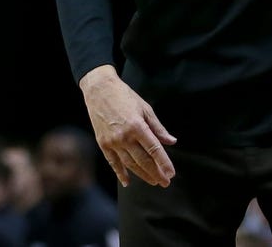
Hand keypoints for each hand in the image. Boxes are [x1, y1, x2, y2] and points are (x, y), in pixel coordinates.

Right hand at [80, 65, 176, 187]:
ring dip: (142, 175)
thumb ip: (158, 127)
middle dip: (156, 173)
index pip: (154, 149)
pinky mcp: (103, 144)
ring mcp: (112, 142)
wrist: (100, 90)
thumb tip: (171, 141)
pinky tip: (127, 182)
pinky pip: (113, 163)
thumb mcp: (145, 108)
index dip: (164, 163)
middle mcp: (124, 137)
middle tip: (165, 182)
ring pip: (130, 164)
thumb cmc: (125, 97)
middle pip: (143, 160)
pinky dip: (120, 173)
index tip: (171, 173)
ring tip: (153, 181)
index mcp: (137, 126)